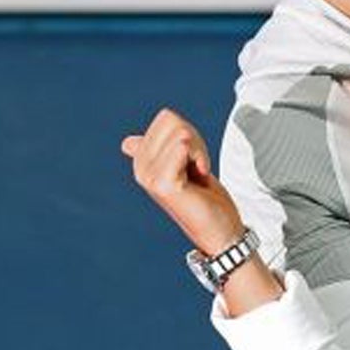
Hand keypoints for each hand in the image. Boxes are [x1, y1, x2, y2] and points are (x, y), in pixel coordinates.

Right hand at [119, 107, 243, 255]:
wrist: (222, 231)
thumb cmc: (206, 200)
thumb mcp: (181, 165)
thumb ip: (160, 149)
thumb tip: (127, 143)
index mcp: (141, 160)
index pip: (167, 117)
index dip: (190, 135)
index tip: (192, 162)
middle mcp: (140, 168)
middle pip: (173, 121)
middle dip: (195, 141)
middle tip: (197, 169)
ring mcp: (149, 176)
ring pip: (181, 132)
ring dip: (199, 151)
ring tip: (198, 175)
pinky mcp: (163, 184)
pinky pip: (183, 146)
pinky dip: (200, 158)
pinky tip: (200, 177)